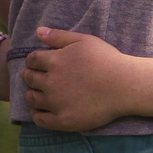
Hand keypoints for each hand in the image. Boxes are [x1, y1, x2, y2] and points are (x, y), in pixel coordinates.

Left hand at [21, 27, 152, 129]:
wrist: (124, 86)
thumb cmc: (106, 60)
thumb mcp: (84, 40)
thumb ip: (59, 36)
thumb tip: (38, 31)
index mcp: (55, 61)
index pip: (32, 60)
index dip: (32, 60)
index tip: (36, 63)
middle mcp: (51, 82)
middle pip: (29, 79)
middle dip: (28, 76)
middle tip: (31, 77)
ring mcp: (56, 103)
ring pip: (32, 99)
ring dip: (30, 94)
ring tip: (35, 93)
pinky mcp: (63, 120)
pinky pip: (40, 119)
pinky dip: (35, 114)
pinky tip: (38, 111)